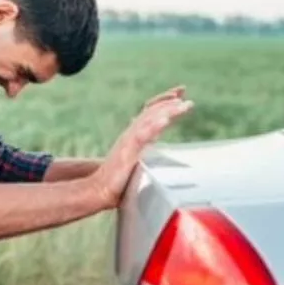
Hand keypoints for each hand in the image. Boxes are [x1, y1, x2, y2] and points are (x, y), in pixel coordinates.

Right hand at [89, 87, 192, 208]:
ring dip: (167, 110)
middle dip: (169, 101)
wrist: (98, 190)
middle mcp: (131, 134)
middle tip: (185, 94)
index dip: (165, 102)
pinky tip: (165, 120)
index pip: (150, 112)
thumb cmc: (117, 181)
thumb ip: (145, 152)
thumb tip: (157, 149)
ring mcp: (128, 141)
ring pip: (149, 120)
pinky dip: (154, 126)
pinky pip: (142, 136)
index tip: (181, 94)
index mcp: (134, 135)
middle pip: (151, 111)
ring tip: (182, 104)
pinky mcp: (127, 152)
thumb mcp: (136, 162)